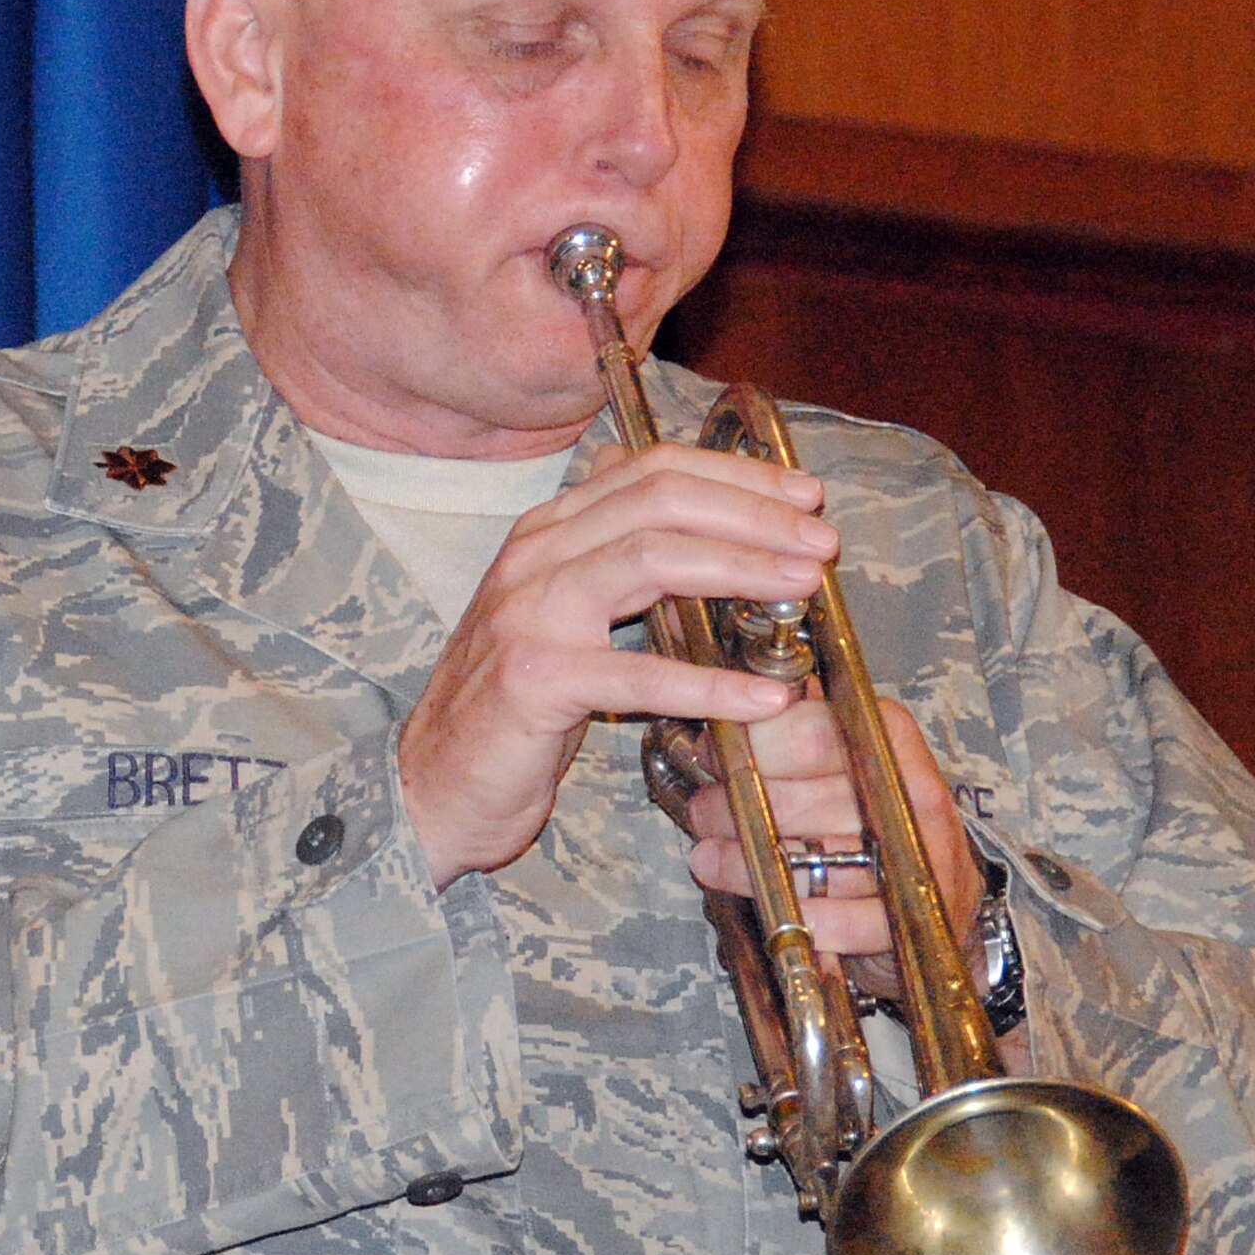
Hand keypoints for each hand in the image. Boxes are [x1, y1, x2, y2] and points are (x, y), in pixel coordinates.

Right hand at [398, 442, 838, 888]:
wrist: (433, 784)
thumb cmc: (514, 705)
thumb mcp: (561, 612)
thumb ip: (613, 555)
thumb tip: (681, 500)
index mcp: (549, 531)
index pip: (652, 471)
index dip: (736, 477)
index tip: (804, 498)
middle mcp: (535, 556)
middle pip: (660, 501)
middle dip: (753, 514)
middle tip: (821, 542)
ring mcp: (529, 613)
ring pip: (652, 560)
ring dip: (743, 570)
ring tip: (807, 588)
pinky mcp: (534, 681)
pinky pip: (639, 674)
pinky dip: (712, 683)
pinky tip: (767, 698)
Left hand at [685, 690, 985, 1000]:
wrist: (943, 893)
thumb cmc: (877, 816)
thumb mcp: (845, 759)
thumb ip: (796, 733)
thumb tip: (727, 711)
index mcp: (891, 739)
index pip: (812, 733)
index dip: (752, 743)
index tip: (711, 752)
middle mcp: (911, 792)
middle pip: (802, 798)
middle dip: (737, 805)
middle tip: (703, 810)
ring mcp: (918, 857)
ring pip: (811, 860)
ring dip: (746, 862)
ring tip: (708, 857)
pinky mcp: (912, 916)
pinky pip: (841, 919)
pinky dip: (797, 915)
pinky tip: (764, 906)